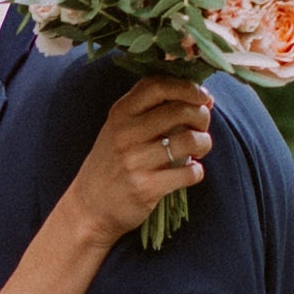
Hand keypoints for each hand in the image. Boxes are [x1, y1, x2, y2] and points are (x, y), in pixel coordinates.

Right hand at [54, 75, 212, 249]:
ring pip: (189, 140)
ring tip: (199, 150)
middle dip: (202, 117)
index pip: (158, 85)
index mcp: (120, 113)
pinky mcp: (146, 187)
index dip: (187, 87)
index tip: (203, 97)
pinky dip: (197, 171)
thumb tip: (202, 99)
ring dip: (204, 143)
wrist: (89, 208)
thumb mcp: (119, 129)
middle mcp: (126, 133)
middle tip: (201, 128)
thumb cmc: (112, 165)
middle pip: (180, 110)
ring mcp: (135, 160)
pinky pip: (188, 172)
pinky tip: (190, 172)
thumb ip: (150, 110)